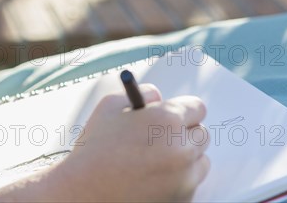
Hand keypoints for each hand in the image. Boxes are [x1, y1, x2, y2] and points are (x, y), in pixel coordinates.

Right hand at [54, 84, 209, 201]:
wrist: (84, 193)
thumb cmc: (94, 149)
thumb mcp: (110, 106)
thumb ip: (142, 94)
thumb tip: (159, 97)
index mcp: (167, 121)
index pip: (197, 108)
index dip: (183, 110)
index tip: (175, 115)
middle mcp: (182, 149)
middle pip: (202, 134)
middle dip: (185, 133)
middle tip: (164, 136)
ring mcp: (185, 179)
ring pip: (200, 161)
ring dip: (185, 158)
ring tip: (156, 160)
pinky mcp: (182, 200)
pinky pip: (190, 184)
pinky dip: (177, 180)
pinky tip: (152, 178)